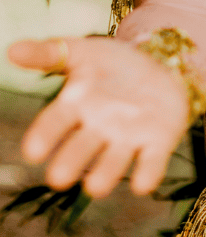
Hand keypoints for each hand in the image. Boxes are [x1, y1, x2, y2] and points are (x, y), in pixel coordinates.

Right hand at [7, 36, 190, 197]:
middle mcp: (99, 128)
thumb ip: (49, 53)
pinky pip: (152, 160)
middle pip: (81, 148)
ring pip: (113, 161)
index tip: (32, 150)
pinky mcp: (158, 141)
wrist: (160, 62)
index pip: (55, 122)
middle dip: (71, 162)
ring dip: (105, 174)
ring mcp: (128, 136)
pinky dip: (147, 172)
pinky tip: (143, 185)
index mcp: (76, 106)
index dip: (45, 136)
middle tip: (58, 178)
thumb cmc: (112, 63)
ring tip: (95, 187)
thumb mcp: (83, 51)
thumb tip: (12, 49)